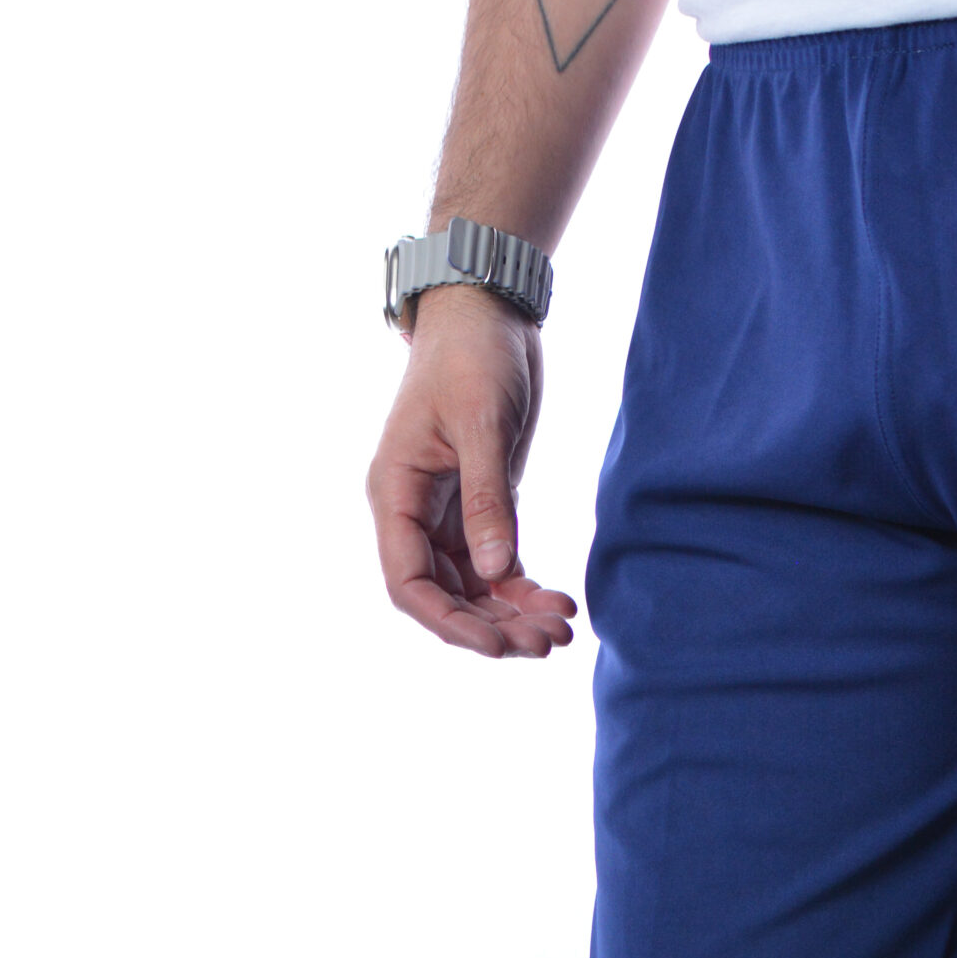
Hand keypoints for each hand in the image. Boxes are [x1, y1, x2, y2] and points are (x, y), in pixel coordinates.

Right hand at [366, 283, 576, 657]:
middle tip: (547, 643)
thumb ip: (487, 501)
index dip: (449, 622)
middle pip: (445, 595)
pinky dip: (525, 590)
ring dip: (513, 615)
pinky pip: (498, 566)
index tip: (496, 646)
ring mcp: (448, 513)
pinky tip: (559, 604)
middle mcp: (416, 512)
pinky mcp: (482, 506)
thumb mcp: (482, 424)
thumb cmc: (472, 355)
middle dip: (492, 626)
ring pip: (475, 588)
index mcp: (396, 494)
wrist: (487, 311)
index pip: (408, 582)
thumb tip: (496, 575)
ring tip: (561, 632)